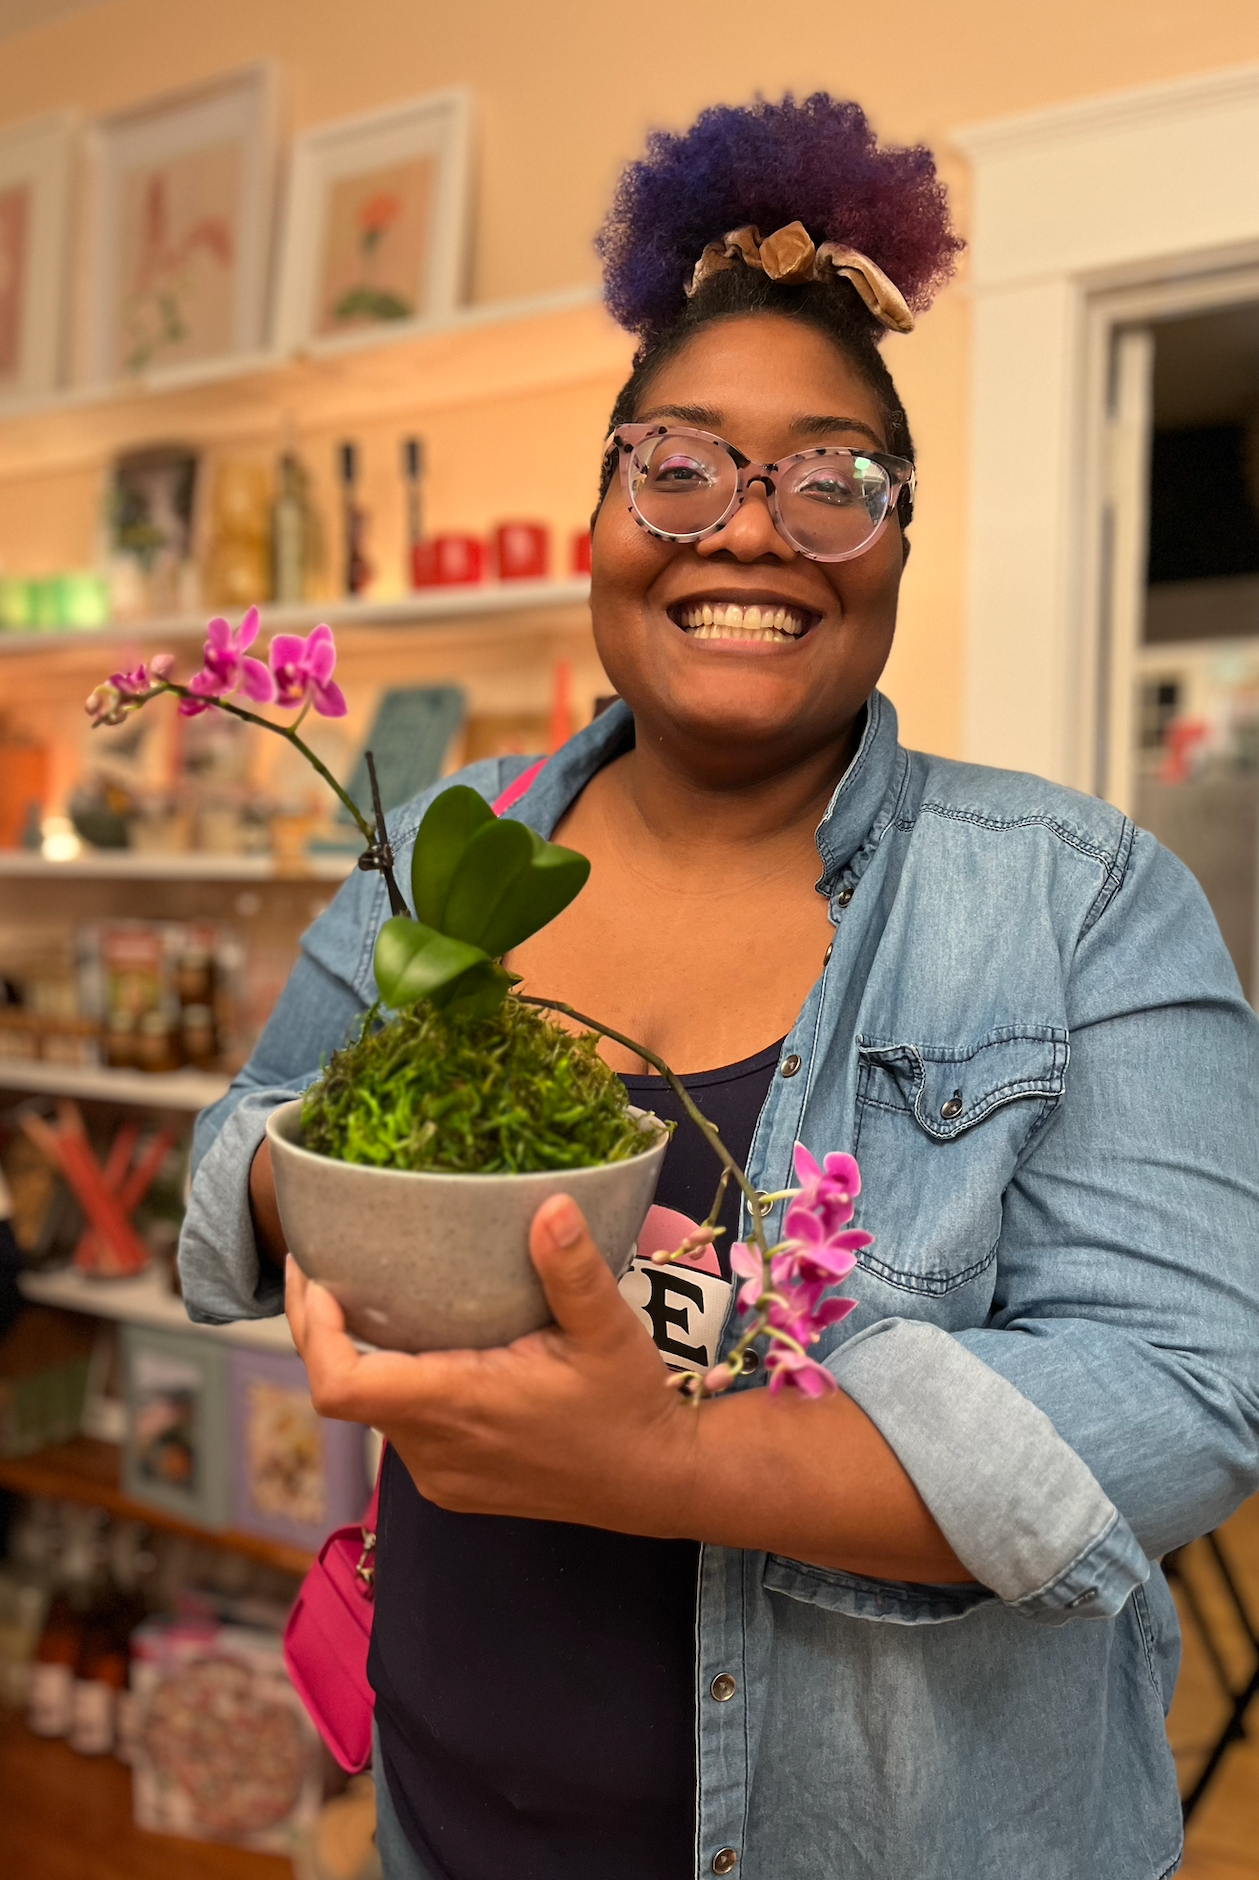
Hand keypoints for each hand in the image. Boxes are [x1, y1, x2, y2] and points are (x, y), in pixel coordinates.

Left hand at [286, 1194, 700, 1534]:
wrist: (655, 1481)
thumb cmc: (630, 1404)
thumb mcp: (607, 1329)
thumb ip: (572, 1268)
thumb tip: (551, 1203)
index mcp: (459, 1406)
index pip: (341, 1386)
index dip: (315, 1332)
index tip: (320, 1275)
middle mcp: (435, 1449)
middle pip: (343, 1390)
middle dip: (322, 1328)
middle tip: (321, 1262)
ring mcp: (439, 1473)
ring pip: (371, 1409)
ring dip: (359, 1355)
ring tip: (366, 1291)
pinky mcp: (451, 1484)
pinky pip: (400, 1429)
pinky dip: (393, 1383)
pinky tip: (417, 1343)